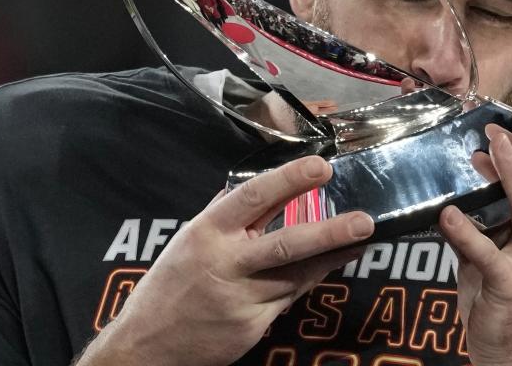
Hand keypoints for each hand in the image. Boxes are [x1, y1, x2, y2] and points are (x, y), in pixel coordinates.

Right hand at [78, 156, 373, 365]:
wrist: (147, 345)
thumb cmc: (169, 284)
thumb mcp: (188, 240)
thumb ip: (220, 214)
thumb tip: (250, 186)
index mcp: (207, 232)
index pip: (253, 198)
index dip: (289, 180)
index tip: (321, 167)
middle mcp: (226, 263)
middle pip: (286, 245)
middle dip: (329, 232)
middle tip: (365, 220)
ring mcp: (242, 299)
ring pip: (296, 275)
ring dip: (332, 256)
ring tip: (362, 239)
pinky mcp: (252, 326)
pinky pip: (288, 298)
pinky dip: (309, 280)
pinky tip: (331, 266)